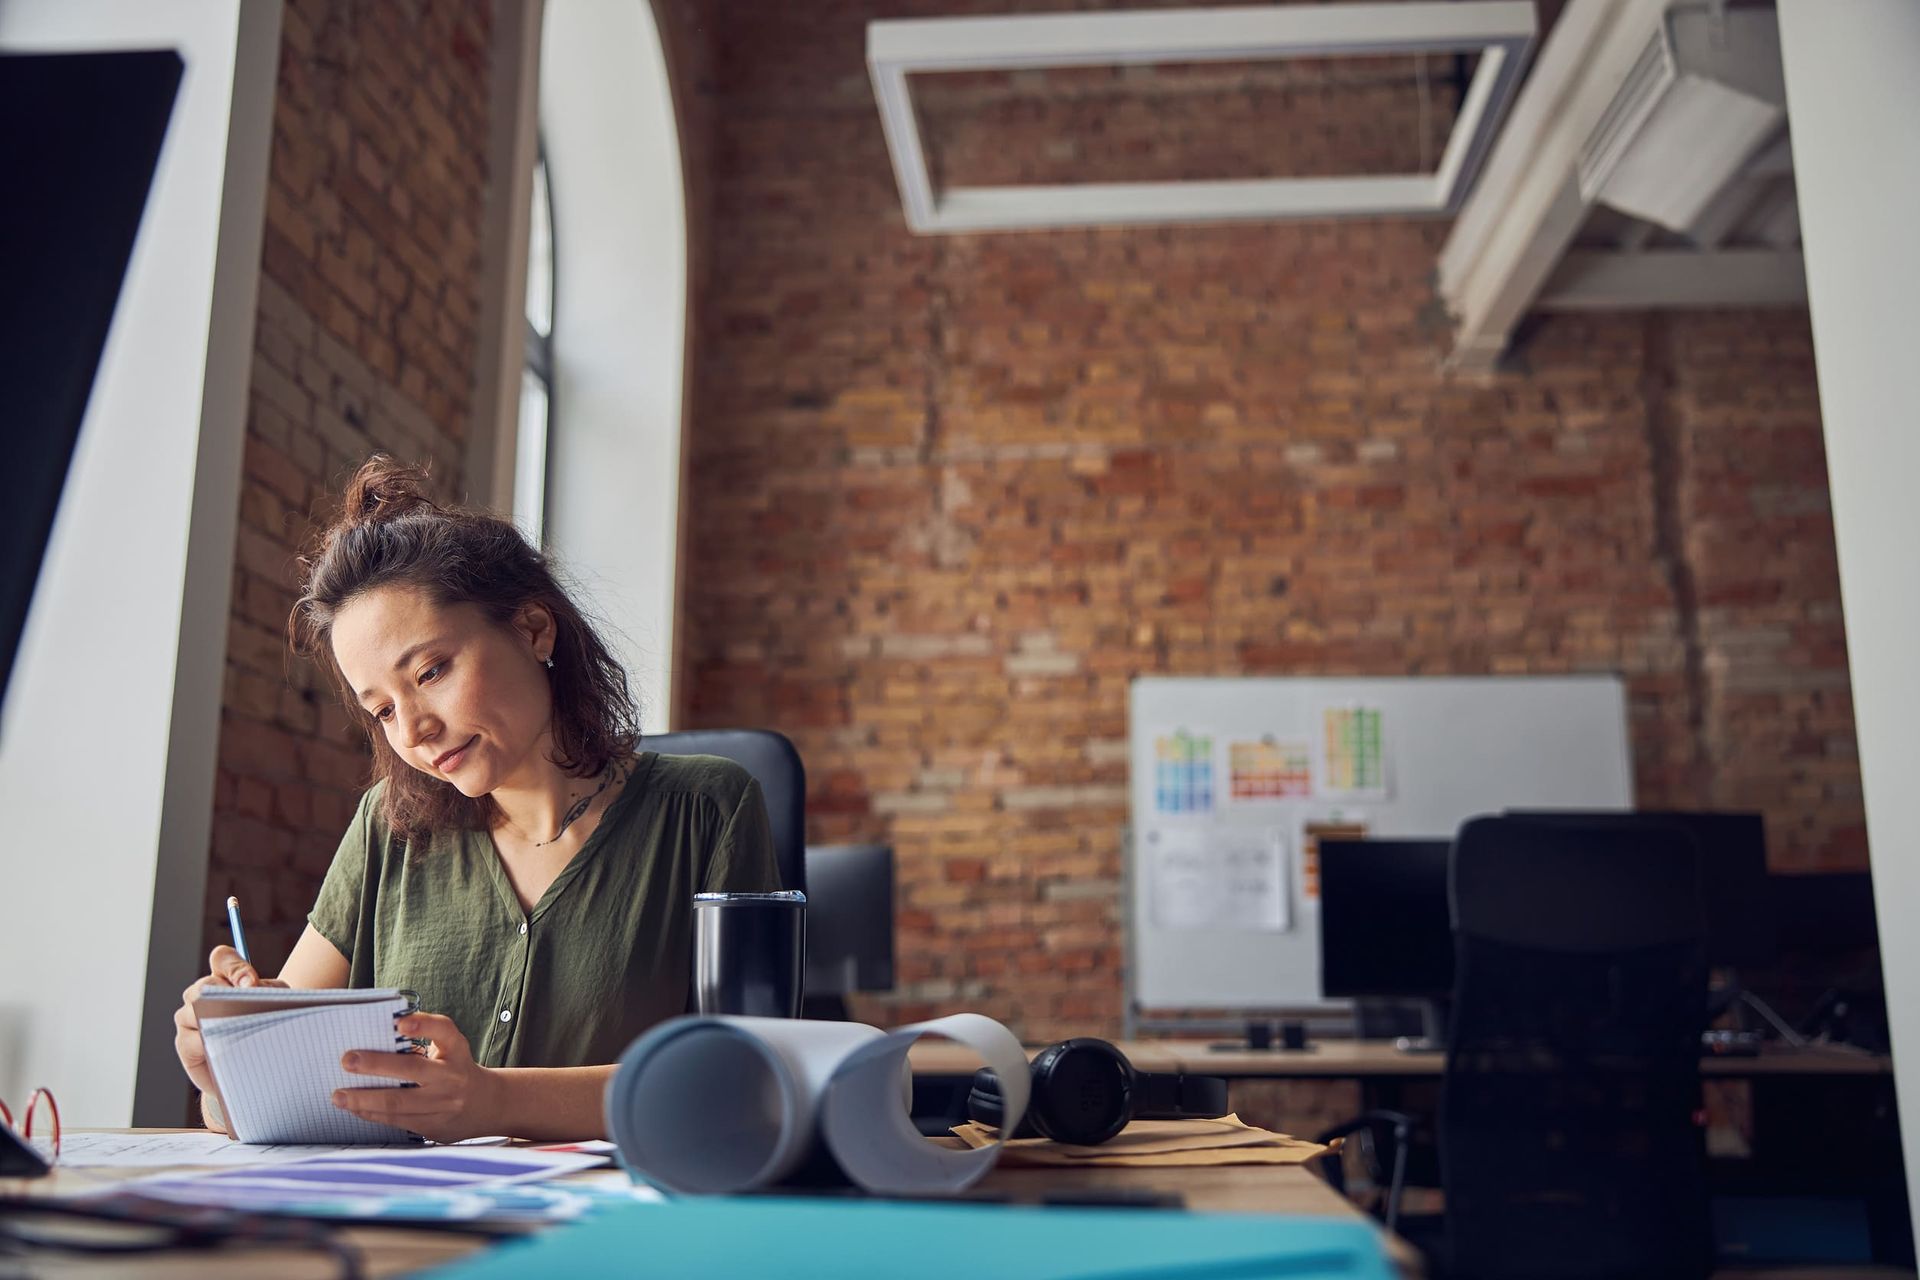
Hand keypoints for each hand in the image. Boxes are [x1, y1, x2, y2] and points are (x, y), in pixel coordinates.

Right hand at [173, 946, 285, 1114]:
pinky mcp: (184, 1044)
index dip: (233, 965)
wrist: (258, 1064)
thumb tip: (251, 988)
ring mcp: (189, 1018)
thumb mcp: (278, 1003)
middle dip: (223, 995)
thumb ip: (268, 991)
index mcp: (226, 978)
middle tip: (241, 1006)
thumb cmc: (269, 1027)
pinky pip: (190, 1040)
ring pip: (192, 1011)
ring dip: (213, 1020)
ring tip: (233, 1028)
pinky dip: (206, 1044)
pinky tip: (223, 1049)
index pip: (223, 959)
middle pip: (204, 985)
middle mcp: (202, 994)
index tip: (251, 982)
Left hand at [333, 1013, 500, 1143]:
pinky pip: (396, 1120)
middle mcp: (453, 1076)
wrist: (486, 1105)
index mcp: (456, 1050)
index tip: (399, 1023)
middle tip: (347, 1060)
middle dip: (376, 1065)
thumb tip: (371, 1043)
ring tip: (338, 1095)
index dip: (423, 1025)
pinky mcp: (433, 1126)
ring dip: (364, 1098)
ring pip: (399, 1102)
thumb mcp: (449, 1051)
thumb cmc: (455, 1069)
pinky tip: (355, 1107)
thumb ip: (422, 1045)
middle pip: (412, 1070)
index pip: (444, 1031)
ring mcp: (444, 1104)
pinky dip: (371, 1113)